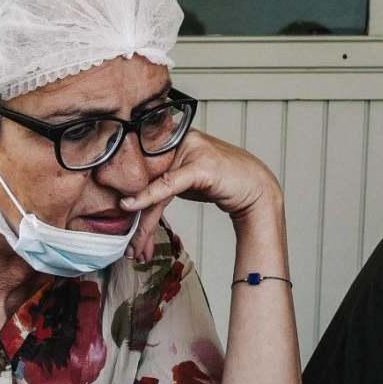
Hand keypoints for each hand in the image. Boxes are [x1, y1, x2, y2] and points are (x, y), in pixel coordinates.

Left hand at [120, 129, 281, 262]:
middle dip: (136, 219)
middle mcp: (181, 139)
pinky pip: (167, 184)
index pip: (143, 168)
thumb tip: (133, 197)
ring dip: (143, 222)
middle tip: (129, 246)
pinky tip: (131, 208)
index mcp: (174, 136)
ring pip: (154, 187)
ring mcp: (191, 150)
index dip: (129, 197)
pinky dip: (147, 198)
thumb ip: (164, 179)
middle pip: (146, 180)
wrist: (259, 188)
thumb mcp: (188, 178)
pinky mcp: (200, 165)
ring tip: (136, 247)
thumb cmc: (224, 182)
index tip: (124, 227)